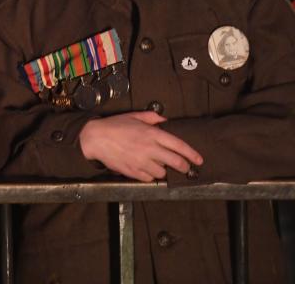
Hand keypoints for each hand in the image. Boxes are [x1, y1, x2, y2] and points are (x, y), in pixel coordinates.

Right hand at [79, 112, 203, 181]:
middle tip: (185, 167)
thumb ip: (151, 117)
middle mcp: (150, 149)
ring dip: (163, 170)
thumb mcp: (134, 116)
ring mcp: (141, 162)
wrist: (95, 138)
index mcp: (152, 134)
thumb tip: (164, 120)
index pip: (179, 146)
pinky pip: (148, 178)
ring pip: (162, 173)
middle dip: (183, 166)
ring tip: (158, 165)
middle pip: (176, 163)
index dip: (192, 154)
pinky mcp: (133, 171)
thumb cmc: (114, 125)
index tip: (199, 160)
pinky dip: (149, 175)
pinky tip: (146, 169)